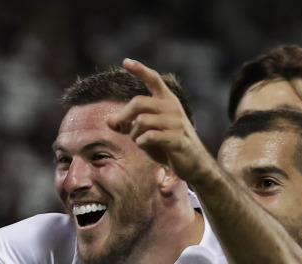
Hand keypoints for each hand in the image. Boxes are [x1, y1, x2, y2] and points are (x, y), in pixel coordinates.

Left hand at [106, 58, 214, 184]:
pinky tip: (145, 146)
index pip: (153, 79)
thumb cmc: (167, 145)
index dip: (139, 70)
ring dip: (133, 134)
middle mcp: (172, 107)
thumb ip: (128, 125)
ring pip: (141, 121)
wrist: (192, 163)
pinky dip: (140, 143)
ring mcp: (176, 122)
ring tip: (139, 140)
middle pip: (138, 102)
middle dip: (124, 117)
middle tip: (122, 129)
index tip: (126, 62)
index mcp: (167, 100)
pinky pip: (148, 137)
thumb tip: (108, 120)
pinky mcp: (176, 139)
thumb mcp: (145, 133)